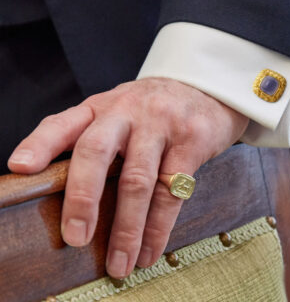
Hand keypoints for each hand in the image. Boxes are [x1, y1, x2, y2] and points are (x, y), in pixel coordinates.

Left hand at [8, 78, 247, 277]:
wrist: (205, 90)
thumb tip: (68, 188)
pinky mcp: (191, 141)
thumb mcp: (121, 110)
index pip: (64, 122)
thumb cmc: (155, 108)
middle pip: (96, 151)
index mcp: (103, 106)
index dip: (40, 144)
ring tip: (120, 263)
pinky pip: (172, 190)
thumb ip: (96, 137)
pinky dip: (159, 227)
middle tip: (76, 238)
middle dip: (82, 198)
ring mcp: (161, 125)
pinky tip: (150, 249)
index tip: (20, 167)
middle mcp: (128, 111)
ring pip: (137, 180)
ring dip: (126, 228)